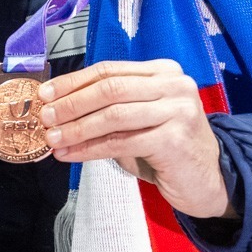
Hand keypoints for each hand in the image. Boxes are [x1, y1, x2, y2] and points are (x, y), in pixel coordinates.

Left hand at [39, 58, 229, 218]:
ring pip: (113, 114)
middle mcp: (174, 84)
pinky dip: (90, 149)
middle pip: (110, 88)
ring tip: (53, 139)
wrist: (207, 181)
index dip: (74, 81)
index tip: (45, 93)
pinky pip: (121, 142)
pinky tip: (71, 155)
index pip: (109, 70)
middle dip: (71, 103)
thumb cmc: (166, 149)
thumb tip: (59, 109)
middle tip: (45, 117)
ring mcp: (177, 109)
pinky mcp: (174, 138)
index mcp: (163, 71)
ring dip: (76, 128)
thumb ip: (109, 108)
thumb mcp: (138, 120)